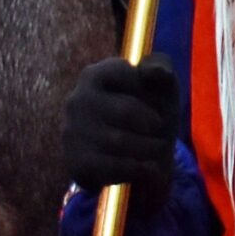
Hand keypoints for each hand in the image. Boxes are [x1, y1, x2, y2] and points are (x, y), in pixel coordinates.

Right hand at [63, 55, 180, 210]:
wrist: (142, 156)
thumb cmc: (153, 110)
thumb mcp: (162, 85)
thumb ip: (161, 66)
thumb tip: (151, 72)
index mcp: (94, 75)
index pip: (125, 74)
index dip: (149, 89)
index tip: (156, 101)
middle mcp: (76, 100)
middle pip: (125, 111)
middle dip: (153, 124)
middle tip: (161, 131)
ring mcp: (71, 131)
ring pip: (118, 141)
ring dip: (148, 148)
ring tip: (156, 149)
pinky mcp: (75, 161)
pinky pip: (111, 167)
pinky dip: (136, 169)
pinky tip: (146, 167)